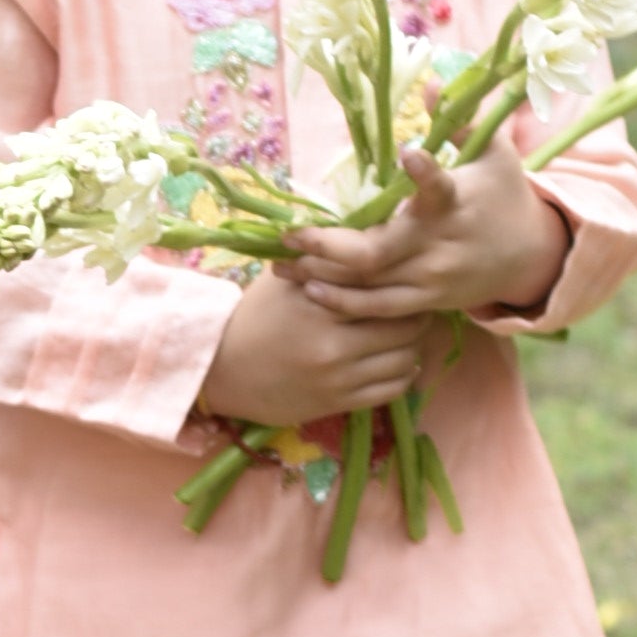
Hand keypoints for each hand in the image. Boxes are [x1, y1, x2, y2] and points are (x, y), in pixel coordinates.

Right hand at [197, 259, 439, 429]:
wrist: (219, 369)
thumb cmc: (254, 316)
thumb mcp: (283, 279)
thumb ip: (324, 261)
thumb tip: (366, 233)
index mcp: (320, 304)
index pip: (383, 289)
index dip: (403, 282)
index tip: (407, 278)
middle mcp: (333, 343)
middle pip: (404, 326)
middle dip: (417, 314)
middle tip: (416, 306)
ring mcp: (338, 378)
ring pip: (404, 360)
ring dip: (413, 346)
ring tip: (407, 335)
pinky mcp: (338, 403)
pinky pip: (391, 391)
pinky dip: (403, 375)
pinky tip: (396, 362)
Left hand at [304, 146, 570, 339]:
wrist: (531, 258)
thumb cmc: (505, 196)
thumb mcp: (497, 154)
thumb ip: (463, 122)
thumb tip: (430, 85)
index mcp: (457, 202)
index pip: (440, 189)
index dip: (425, 174)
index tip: (408, 155)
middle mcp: (440, 244)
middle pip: (378, 252)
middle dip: (330, 245)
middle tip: (290, 233)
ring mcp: (431, 278)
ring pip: (369, 284)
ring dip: (322, 275)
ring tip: (280, 264)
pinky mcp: (426, 302)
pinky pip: (378, 309)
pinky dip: (343, 303)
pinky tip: (310, 290)